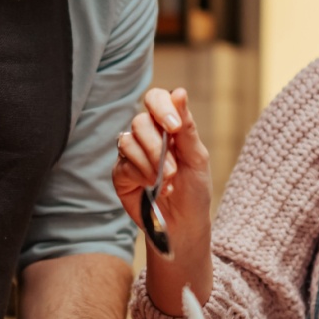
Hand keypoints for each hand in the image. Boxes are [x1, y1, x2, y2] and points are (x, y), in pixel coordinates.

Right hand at [113, 89, 212, 300]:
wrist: (183, 226)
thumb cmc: (194, 191)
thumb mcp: (197, 158)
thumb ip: (186, 127)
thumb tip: (179, 92)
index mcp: (167, 126)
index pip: (155, 99)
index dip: (161, 107)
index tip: (174, 126)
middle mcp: (147, 136)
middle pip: (140, 121)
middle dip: (157, 145)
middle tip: (173, 169)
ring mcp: (131, 154)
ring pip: (128, 141)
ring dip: (151, 163)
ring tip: (167, 183)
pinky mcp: (120, 173)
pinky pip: (123, 163)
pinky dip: (141, 174)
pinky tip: (153, 188)